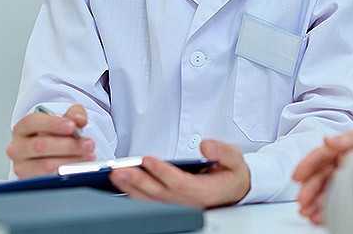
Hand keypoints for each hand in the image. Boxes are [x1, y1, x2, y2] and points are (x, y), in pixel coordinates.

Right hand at [6, 104, 95, 177]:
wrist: (52, 156)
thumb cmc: (55, 137)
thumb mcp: (65, 120)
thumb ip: (74, 115)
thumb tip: (79, 119)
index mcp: (22, 128)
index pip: (32, 122)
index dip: (52, 124)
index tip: (72, 126)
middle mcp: (18, 148)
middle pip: (40, 145)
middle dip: (68, 145)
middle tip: (88, 144)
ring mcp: (22, 167)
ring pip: (45, 165)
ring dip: (71, 161)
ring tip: (87, 156)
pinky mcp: (30, 182)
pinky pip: (49, 180)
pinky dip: (67, 175)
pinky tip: (79, 169)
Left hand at [109, 139, 250, 208]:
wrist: (235, 188)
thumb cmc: (232, 173)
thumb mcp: (235, 158)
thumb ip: (223, 151)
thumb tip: (206, 145)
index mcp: (206, 192)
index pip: (180, 184)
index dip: (162, 172)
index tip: (147, 160)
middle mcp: (190, 203)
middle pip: (160, 194)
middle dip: (139, 182)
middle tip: (121, 170)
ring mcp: (179, 206)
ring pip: (152, 200)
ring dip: (132, 188)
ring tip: (117, 175)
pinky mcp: (172, 205)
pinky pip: (151, 202)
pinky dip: (135, 194)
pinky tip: (123, 185)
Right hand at [292, 131, 352, 224]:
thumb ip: (348, 141)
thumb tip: (328, 140)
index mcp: (346, 148)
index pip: (321, 156)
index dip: (307, 165)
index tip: (296, 177)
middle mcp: (345, 163)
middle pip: (321, 176)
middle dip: (309, 190)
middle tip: (302, 202)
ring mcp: (348, 178)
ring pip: (325, 191)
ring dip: (314, 203)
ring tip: (307, 213)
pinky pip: (334, 202)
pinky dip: (324, 210)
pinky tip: (317, 217)